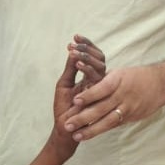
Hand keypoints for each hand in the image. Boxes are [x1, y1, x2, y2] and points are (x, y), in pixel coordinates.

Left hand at [53, 36, 106, 153]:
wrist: (65, 128)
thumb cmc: (64, 108)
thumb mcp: (64, 84)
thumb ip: (69, 68)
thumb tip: (72, 50)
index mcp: (91, 78)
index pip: (94, 57)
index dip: (87, 45)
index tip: (75, 35)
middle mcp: (97, 82)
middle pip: (100, 59)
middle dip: (87, 47)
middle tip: (74, 41)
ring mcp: (99, 88)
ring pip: (100, 67)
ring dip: (86, 56)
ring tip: (73, 50)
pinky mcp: (98, 95)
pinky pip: (96, 79)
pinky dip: (86, 68)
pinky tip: (76, 62)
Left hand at [66, 64, 164, 139]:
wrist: (161, 84)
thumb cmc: (136, 76)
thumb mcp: (119, 73)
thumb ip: (103, 81)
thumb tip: (85, 84)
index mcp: (118, 81)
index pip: (102, 89)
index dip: (88, 95)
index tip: (74, 101)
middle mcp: (123, 95)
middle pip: (101, 108)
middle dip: (83, 118)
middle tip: (67, 125)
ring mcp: (128, 108)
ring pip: (107, 121)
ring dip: (91, 130)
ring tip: (76, 136)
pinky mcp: (131, 117)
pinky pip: (114, 125)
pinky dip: (101, 130)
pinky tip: (89, 136)